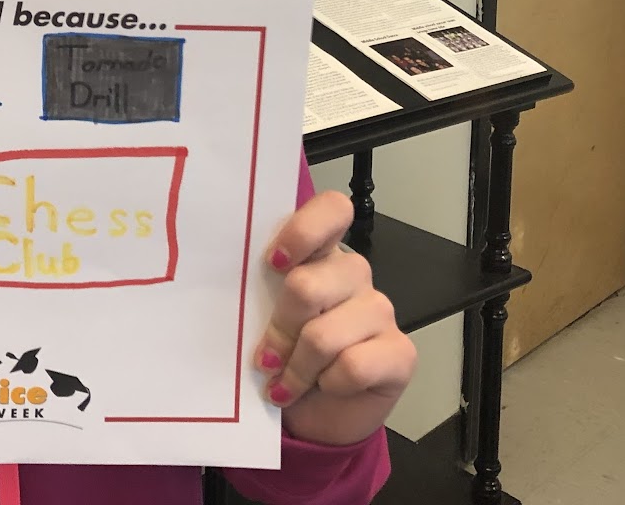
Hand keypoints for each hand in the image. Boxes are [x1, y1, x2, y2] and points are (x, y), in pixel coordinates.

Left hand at [254, 191, 415, 446]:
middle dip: (279, 330)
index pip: (332, 210)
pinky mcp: (401, 352)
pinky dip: (327, 384)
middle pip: (309, 284)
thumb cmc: (282, 358)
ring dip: (297, 368)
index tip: (273, 263)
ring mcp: (380, 311)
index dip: (303, 230)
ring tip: (285, 382)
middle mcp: (353, 274)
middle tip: (265, 357)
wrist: (314, 415)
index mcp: (319, 253)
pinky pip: (353, 366)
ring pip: (325, 335)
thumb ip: (255, 292)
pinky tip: (322, 388)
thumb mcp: (260, 319)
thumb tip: (224, 286)